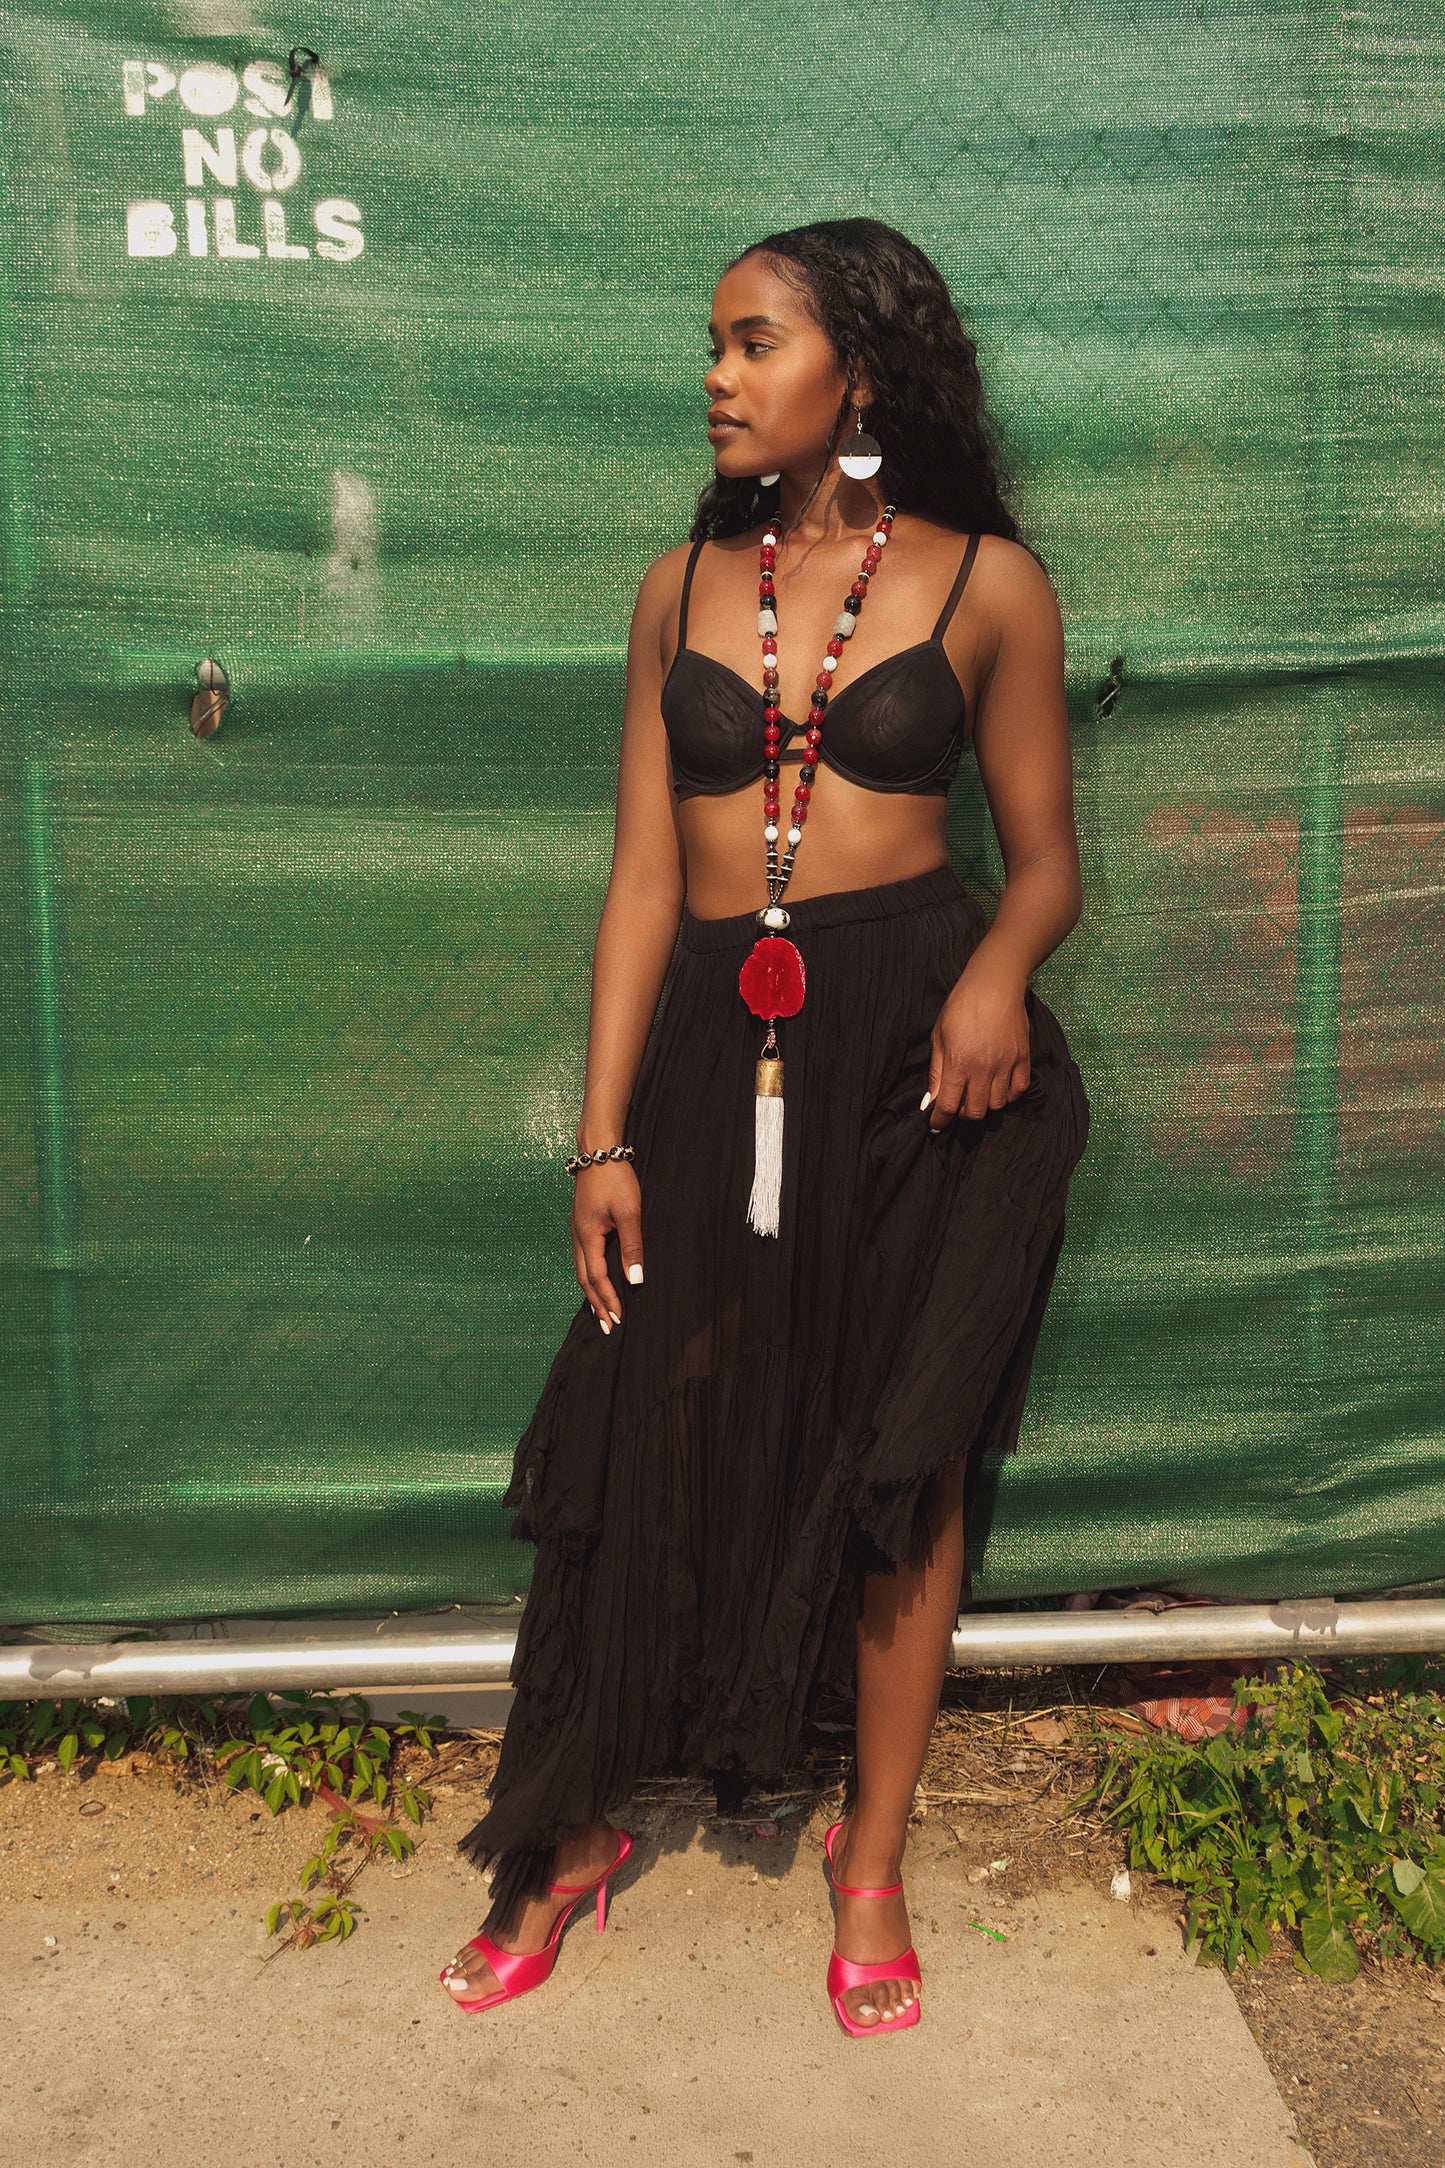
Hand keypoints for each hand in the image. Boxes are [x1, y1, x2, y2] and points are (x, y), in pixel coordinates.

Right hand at [572, 1161, 643, 1332]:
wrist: (598, 1151)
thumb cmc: (615, 1179)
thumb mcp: (629, 1212)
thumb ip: (632, 1247)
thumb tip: (634, 1280)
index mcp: (588, 1237)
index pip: (597, 1278)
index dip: (608, 1300)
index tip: (618, 1319)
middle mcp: (578, 1237)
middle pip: (584, 1279)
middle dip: (596, 1304)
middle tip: (606, 1326)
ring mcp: (577, 1230)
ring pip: (581, 1270)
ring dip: (592, 1292)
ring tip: (601, 1310)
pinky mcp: (581, 1224)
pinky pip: (583, 1258)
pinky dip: (590, 1275)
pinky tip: (597, 1280)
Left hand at [922, 956, 1031, 1128]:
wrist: (994, 986)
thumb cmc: (960, 1007)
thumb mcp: (939, 1037)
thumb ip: (937, 1071)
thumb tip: (931, 1100)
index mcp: (959, 1064)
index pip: (949, 1106)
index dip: (940, 1121)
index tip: (936, 1125)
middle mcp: (984, 1070)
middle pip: (976, 1111)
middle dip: (963, 1114)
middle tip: (957, 1105)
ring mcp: (1006, 1065)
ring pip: (997, 1104)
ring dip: (985, 1105)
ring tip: (978, 1095)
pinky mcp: (1023, 1058)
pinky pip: (1018, 1089)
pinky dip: (1008, 1096)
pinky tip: (999, 1089)